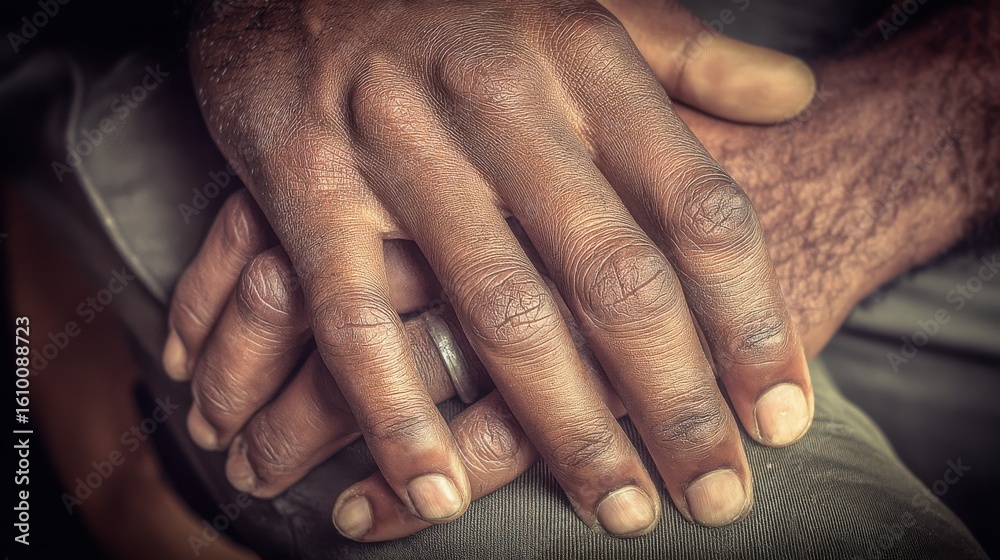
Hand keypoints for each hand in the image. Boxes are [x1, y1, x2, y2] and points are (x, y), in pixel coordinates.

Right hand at [181, 0, 815, 533]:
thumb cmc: (460, 0)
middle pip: (614, 275)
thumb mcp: (586, 5)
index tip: (782, 414)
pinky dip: (396, 411)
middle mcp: (504, 104)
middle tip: (717, 496)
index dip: (752, 320)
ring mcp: (402, 146)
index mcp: (586, 65)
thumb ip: (690, 55)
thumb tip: (793, 96)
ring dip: (562, 426)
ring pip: (499, 307)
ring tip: (614, 508)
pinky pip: (356, 315)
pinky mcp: (308, 184)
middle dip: (673, 401)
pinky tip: (436, 491)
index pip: (698, 208)